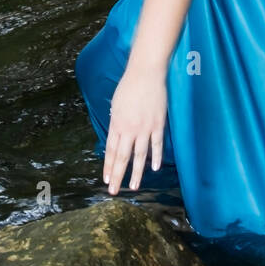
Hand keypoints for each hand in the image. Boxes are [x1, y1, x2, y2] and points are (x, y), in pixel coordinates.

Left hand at [104, 64, 166, 193]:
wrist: (145, 73)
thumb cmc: (128, 86)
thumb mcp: (116, 104)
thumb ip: (116, 121)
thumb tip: (117, 134)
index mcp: (116, 124)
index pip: (111, 150)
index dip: (108, 166)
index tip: (106, 180)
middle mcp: (129, 129)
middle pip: (122, 157)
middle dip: (117, 175)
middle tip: (114, 191)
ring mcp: (144, 128)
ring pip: (139, 155)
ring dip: (136, 173)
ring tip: (134, 187)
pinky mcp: (158, 124)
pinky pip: (157, 144)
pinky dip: (156, 157)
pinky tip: (154, 168)